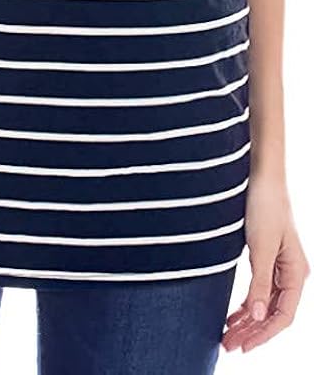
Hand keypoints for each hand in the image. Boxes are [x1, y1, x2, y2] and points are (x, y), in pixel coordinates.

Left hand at [222, 172, 309, 352]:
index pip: (282, 316)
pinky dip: (245, 304)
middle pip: (272, 313)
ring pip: (264, 303)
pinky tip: (232, 314)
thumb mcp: (261, 246)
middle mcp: (291, 273)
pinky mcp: (265, 258)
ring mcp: (278, 266)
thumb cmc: (265, 206)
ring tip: (226, 335)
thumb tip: (256, 316)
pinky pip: (258, 290)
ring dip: (247, 320)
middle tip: (228, 345)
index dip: (263, 334)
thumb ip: (259, 282)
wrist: (260, 177)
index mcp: (297, 273)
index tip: (243, 346)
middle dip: (252, 331)